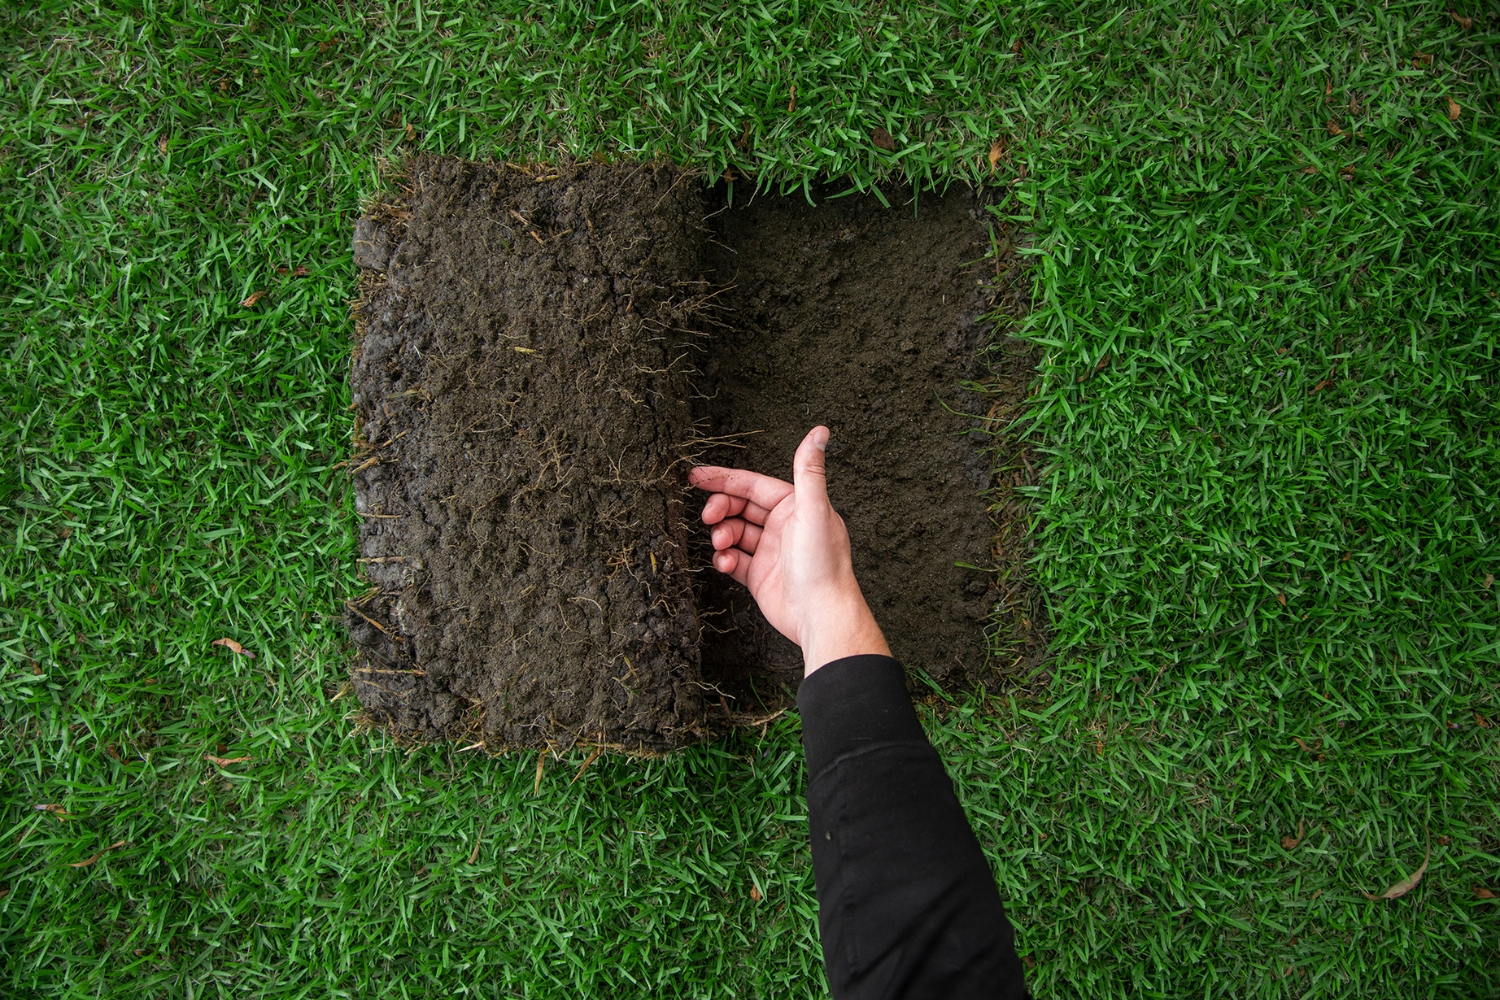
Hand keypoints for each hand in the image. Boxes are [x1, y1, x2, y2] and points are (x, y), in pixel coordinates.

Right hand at [689, 426, 889, 674]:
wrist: (820, 614)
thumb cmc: (822, 563)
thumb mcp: (813, 509)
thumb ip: (809, 469)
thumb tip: (820, 431)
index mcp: (795, 506)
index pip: (753, 484)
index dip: (725, 478)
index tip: (697, 477)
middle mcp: (782, 526)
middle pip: (740, 506)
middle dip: (720, 507)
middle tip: (709, 515)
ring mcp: (769, 551)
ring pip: (733, 532)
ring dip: (721, 534)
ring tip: (720, 542)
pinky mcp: (759, 575)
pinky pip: (732, 559)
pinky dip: (723, 558)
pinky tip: (724, 562)